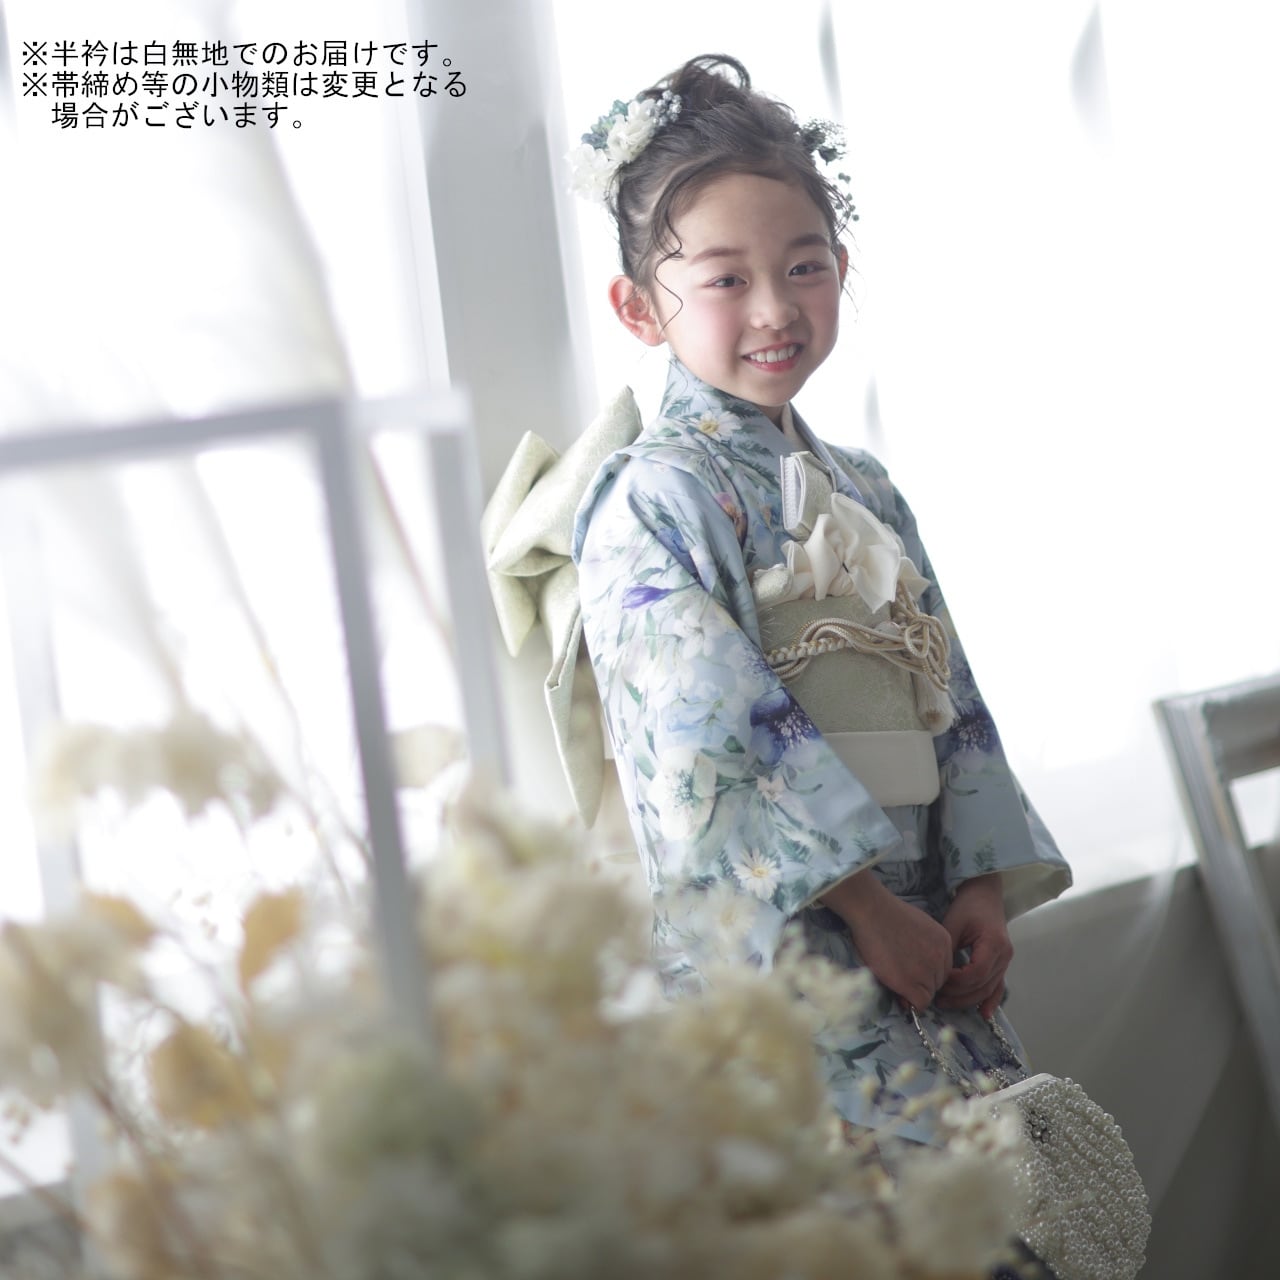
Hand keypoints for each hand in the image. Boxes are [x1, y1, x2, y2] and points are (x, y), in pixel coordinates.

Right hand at [819, 872, 953, 1010]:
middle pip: (938, 982)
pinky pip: (920, 1003)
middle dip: (922, 983)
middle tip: (902, 979)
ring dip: (914, 992)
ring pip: (929, 994)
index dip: (927, 973)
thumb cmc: (886, 913)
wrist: (872, 911)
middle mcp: (940, 957)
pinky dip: (910, 1004)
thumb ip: (924, 944)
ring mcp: (927, 970)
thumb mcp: (918, 925)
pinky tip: (899, 994)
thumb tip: (916, 962)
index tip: (913, 973)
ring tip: (896, 982)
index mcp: (944, 942)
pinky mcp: (911, 982)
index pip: (943, 968)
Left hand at [935, 874, 1011, 1018]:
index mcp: (994, 944)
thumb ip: (946, 949)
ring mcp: (1005, 961)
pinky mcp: (1001, 963)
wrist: (985, 894)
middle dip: (958, 995)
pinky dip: (991, 1001)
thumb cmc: (968, 906)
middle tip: (935, 998)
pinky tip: (983, 1014)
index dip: (956, 982)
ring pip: (989, 989)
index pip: (975, 973)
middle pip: (983, 985)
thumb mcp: (953, 924)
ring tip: (945, 1003)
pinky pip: (997, 986)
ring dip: (968, 1000)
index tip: (936, 981)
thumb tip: (932, 973)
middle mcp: (1004, 956)